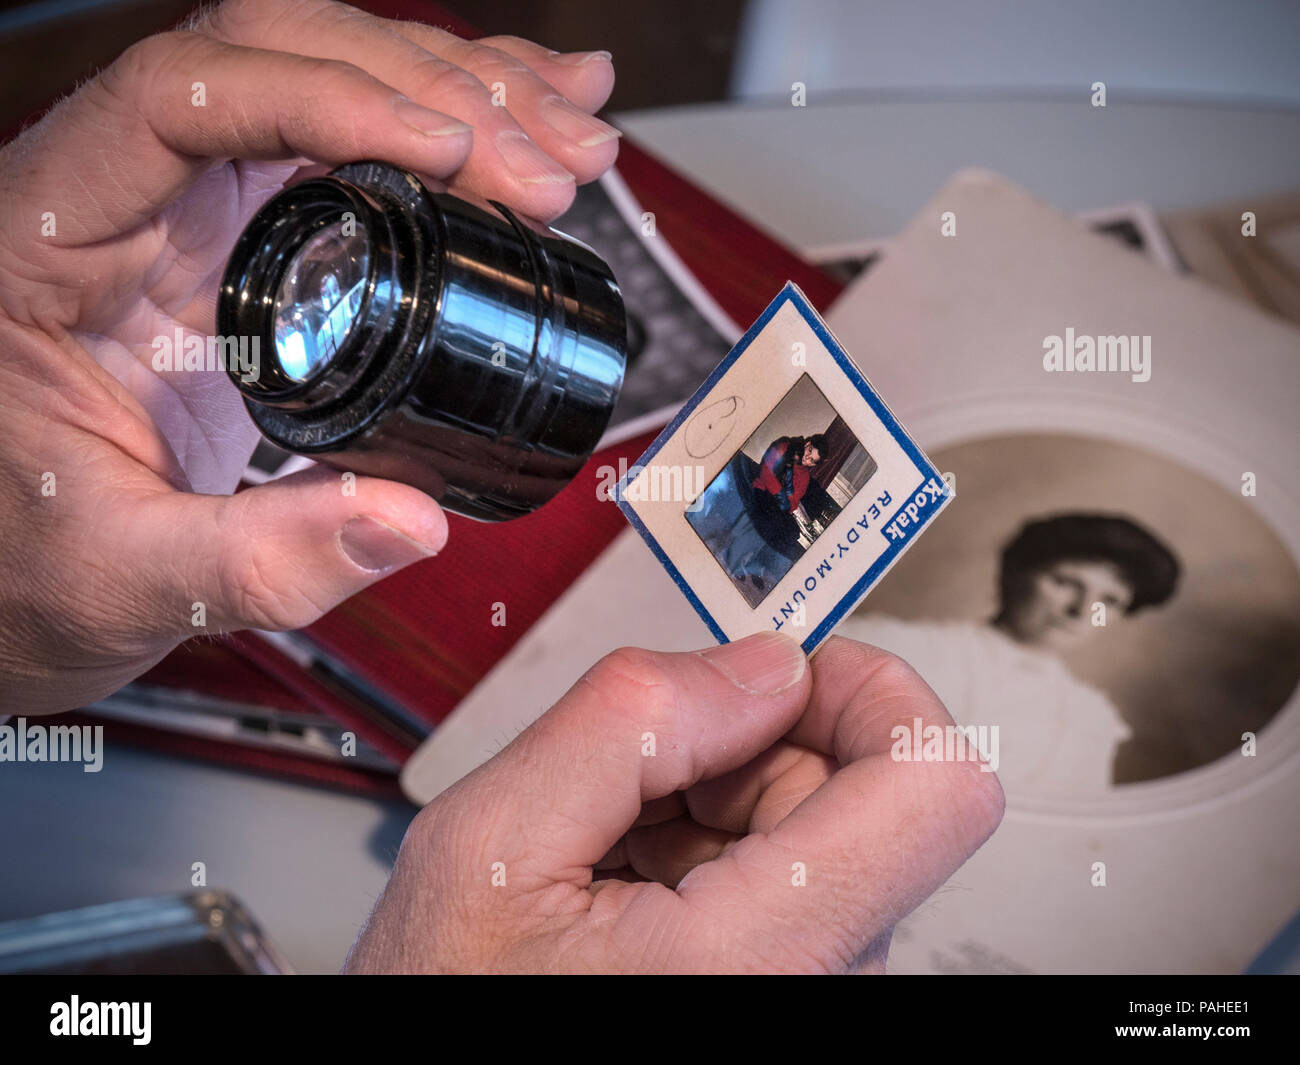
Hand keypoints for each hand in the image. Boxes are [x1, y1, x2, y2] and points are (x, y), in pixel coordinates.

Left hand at [0, 0, 619, 711]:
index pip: (183, 93)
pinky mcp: (252, 234)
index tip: (447, 151)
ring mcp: (192, 204)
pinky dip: (453, 125)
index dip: (326, 97)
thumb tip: (412, 522)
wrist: (29, 569)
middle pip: (282, 51)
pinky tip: (532, 121)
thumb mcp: (130, 573)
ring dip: (467, 95)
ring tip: (574, 148)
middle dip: (434, 90)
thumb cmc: (32, 557)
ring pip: (334, 73)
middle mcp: (124, 192)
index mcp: (49, 239)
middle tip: (545, 168)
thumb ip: (264, 560)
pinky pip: (357, 141)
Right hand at [345, 633, 1004, 972]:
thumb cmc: (447, 1006)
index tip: (785, 671)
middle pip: (863, 789)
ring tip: (616, 841)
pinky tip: (631, 875)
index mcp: (763, 957)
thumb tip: (755, 663)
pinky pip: (791, 869)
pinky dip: (711, 841)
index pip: (937, 785)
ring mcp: (812, 984)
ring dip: (716, 795)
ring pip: (821, 821)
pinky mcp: (792, 978)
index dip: (870, 692)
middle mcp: (819, 983)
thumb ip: (631, 720)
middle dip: (748, 745)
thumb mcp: (492, 842)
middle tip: (639, 774)